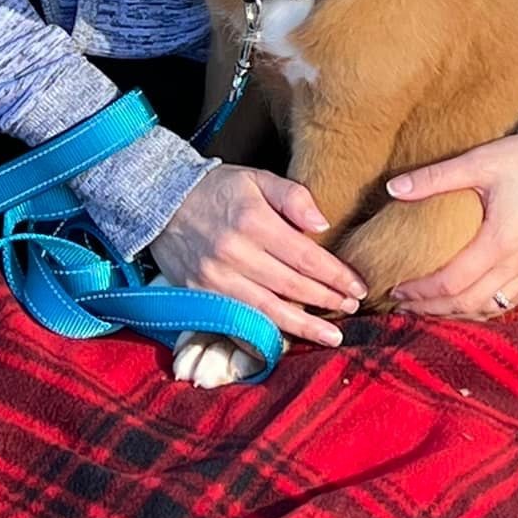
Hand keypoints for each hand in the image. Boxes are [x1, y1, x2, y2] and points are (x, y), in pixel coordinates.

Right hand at [150, 165, 368, 347]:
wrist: (159, 202)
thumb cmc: (216, 188)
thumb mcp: (256, 178)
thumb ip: (293, 196)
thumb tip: (323, 223)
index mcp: (254, 221)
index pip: (306, 256)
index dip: (335, 275)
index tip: (357, 286)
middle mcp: (236, 253)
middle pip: (292, 286)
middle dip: (326, 300)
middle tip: (352, 309)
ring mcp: (217, 278)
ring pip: (269, 310)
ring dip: (304, 327)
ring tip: (331, 336)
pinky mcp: (202, 296)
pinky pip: (240, 320)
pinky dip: (266, 333)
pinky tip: (288, 339)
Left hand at [386, 133, 517, 319]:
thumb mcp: (480, 161)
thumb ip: (434, 178)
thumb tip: (393, 188)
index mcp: (502, 241)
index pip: (453, 283)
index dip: (422, 292)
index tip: (397, 289)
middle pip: (470, 304)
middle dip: (433, 310)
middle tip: (404, 306)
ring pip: (493, 308)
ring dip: (459, 314)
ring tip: (431, 308)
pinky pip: (515, 300)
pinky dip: (488, 307)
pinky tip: (471, 302)